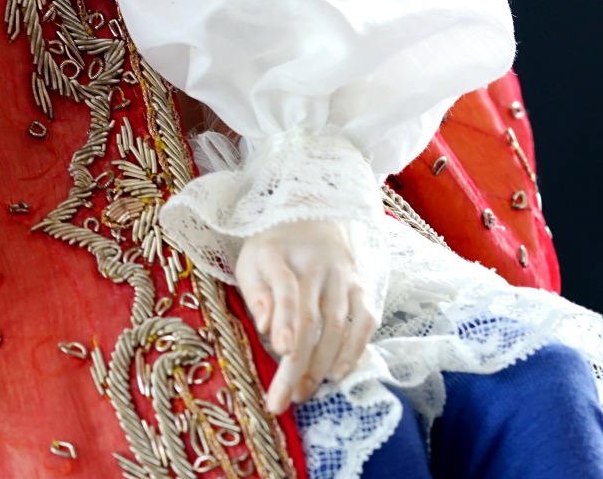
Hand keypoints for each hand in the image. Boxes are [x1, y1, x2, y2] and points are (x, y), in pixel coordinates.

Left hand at [235, 217, 377, 412]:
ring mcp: (342, 276)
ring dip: (321, 365)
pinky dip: (354, 351)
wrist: (312, 216)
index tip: (282, 350)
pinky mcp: (361, 286)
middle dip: (298, 364)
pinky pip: (364, 322)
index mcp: (278, 255)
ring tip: (303, 393)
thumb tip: (266, 328)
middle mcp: (314, 265)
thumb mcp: (251, 263)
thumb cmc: (273, 251)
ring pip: (337, 326)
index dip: (285, 319)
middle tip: (283, 398)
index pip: (285, 289)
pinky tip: (338, 374)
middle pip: (310, 319)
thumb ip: (256, 295)